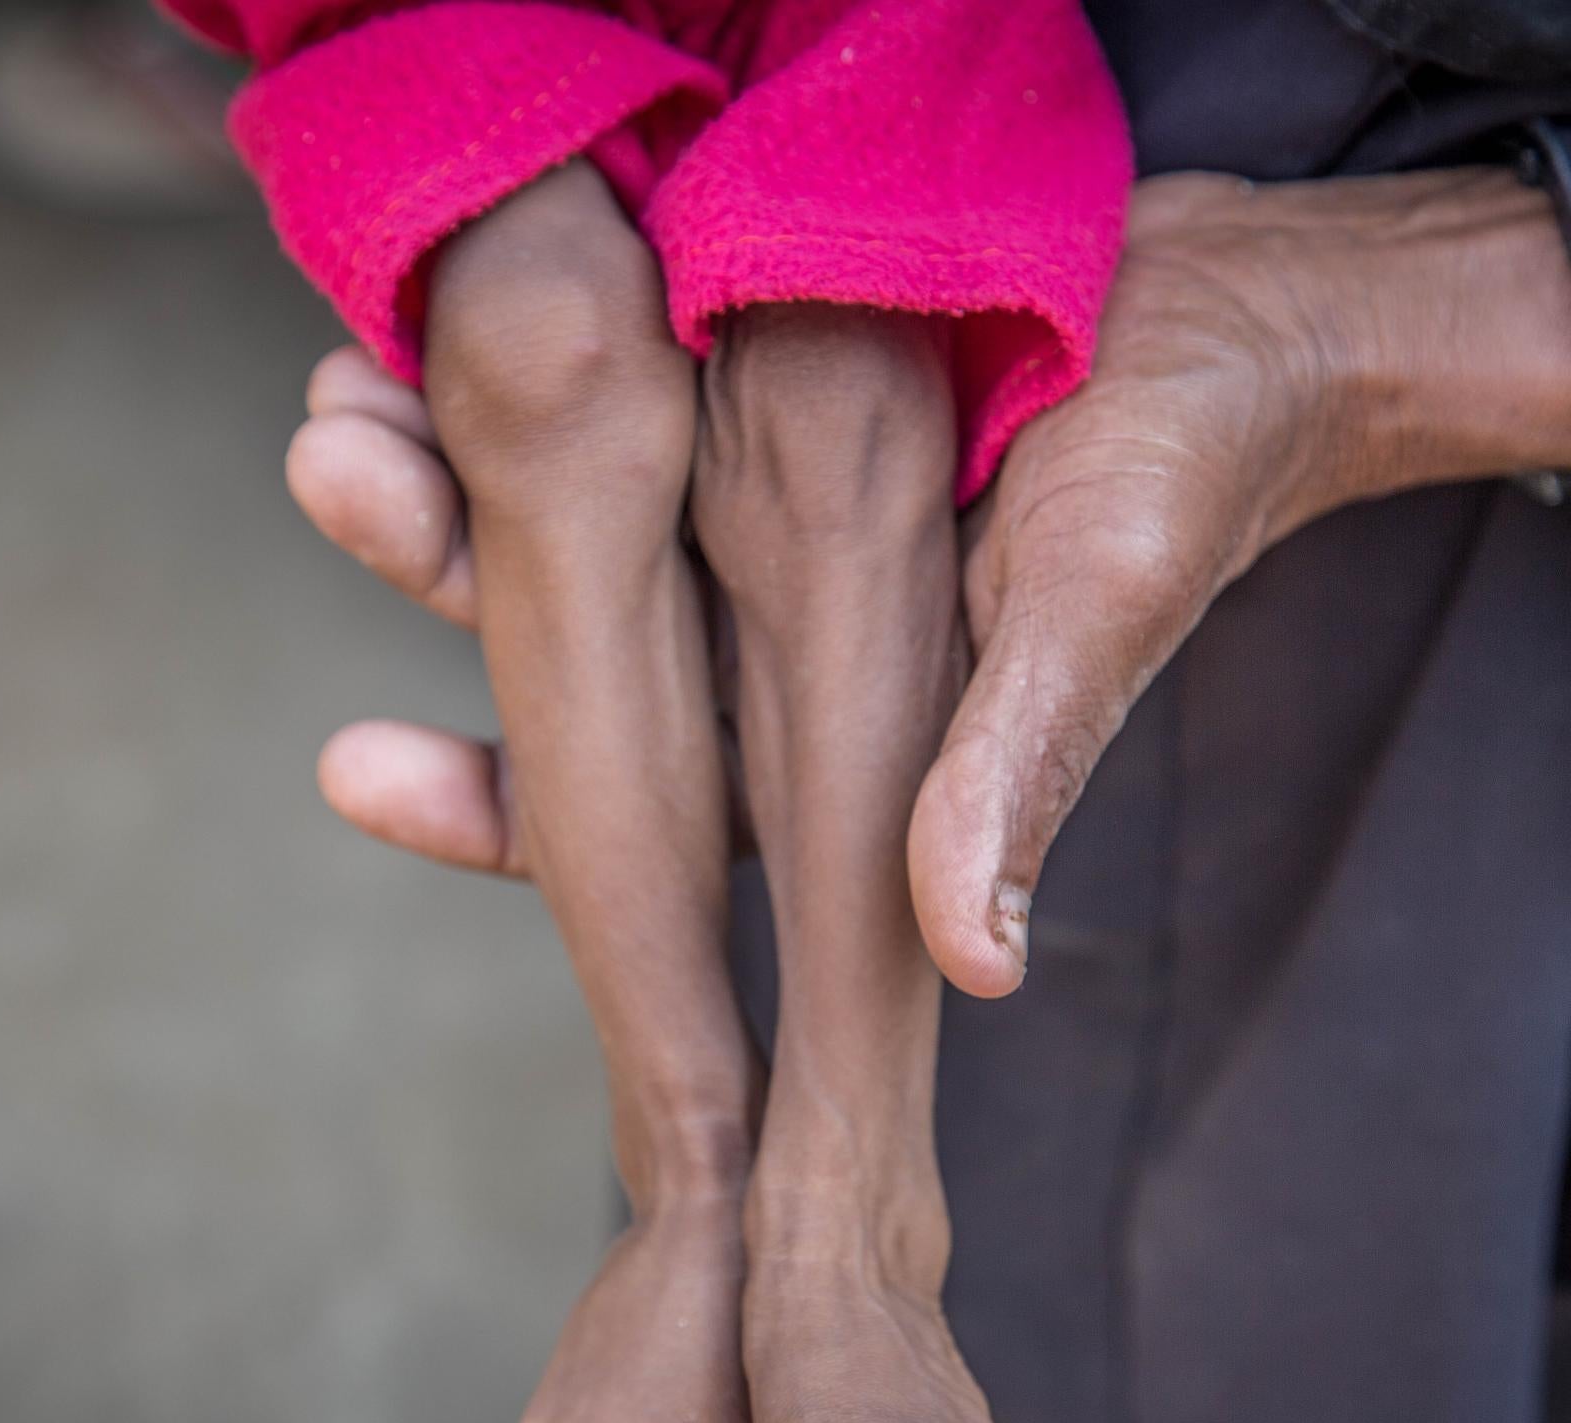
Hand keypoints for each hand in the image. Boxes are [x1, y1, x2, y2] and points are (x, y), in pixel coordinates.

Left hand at [291, 167, 1570, 994]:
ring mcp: (752, 509)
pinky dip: (529, 359)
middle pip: (556, 634)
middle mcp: (761, 623)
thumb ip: (1017, 765)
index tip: (359, 769)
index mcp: (821, 719)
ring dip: (448, 452)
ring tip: (345, 384)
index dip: (496, 808)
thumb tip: (973, 965)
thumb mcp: (1100, 605)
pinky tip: (432, 308)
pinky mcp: (761, 400)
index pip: (635, 806)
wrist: (1238, 309)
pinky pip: (617, 392)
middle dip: (427, 557)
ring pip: (561, 507)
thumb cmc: (1189, 464)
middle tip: (333, 462)